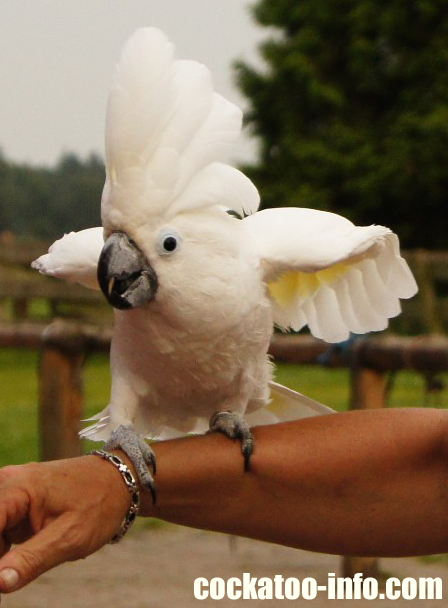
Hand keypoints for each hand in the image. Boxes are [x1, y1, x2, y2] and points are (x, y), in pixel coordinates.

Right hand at [0, 455, 130, 596]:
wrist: (120, 481)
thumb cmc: (99, 505)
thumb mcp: (69, 537)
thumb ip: (30, 560)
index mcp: (17, 487)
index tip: (1, 576)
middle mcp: (8, 482)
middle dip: (0, 555)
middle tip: (14, 573)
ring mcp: (11, 489)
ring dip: (2, 553)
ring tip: (31, 558)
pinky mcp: (16, 499)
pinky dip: (5, 547)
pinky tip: (22, 558)